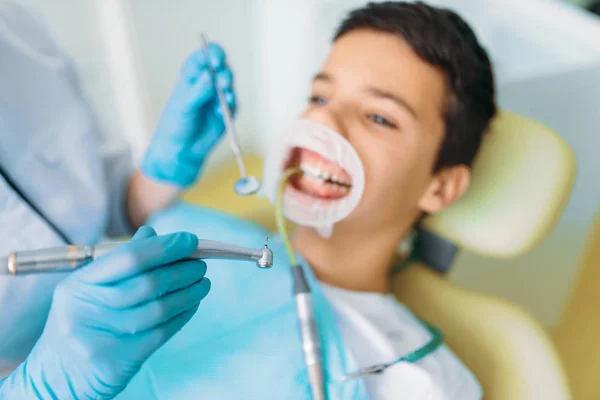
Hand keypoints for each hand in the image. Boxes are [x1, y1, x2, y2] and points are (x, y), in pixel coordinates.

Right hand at [0, 226, 209, 398]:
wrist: (58, 376)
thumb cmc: (81, 323)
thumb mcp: (87, 289)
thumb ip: (119, 263)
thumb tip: (153, 235)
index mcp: (79, 285)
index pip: (129, 258)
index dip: (165, 247)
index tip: (189, 240)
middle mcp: (87, 310)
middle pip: (149, 283)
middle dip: (182, 270)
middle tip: (200, 265)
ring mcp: (102, 338)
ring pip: (159, 309)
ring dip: (189, 293)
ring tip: (203, 283)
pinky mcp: (119, 361)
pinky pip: (162, 332)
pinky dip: (183, 314)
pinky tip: (193, 304)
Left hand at [141, 43, 235, 187]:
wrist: (182, 149)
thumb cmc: (176, 124)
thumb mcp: (183, 106)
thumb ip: (197, 91)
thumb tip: (209, 75)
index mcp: (192, 75)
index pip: (203, 57)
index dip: (211, 54)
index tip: (215, 61)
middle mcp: (206, 82)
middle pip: (221, 68)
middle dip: (223, 72)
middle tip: (222, 81)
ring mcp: (217, 96)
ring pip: (229, 83)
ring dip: (228, 86)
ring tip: (224, 94)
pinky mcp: (226, 110)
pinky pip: (233, 102)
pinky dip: (229, 103)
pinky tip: (223, 108)